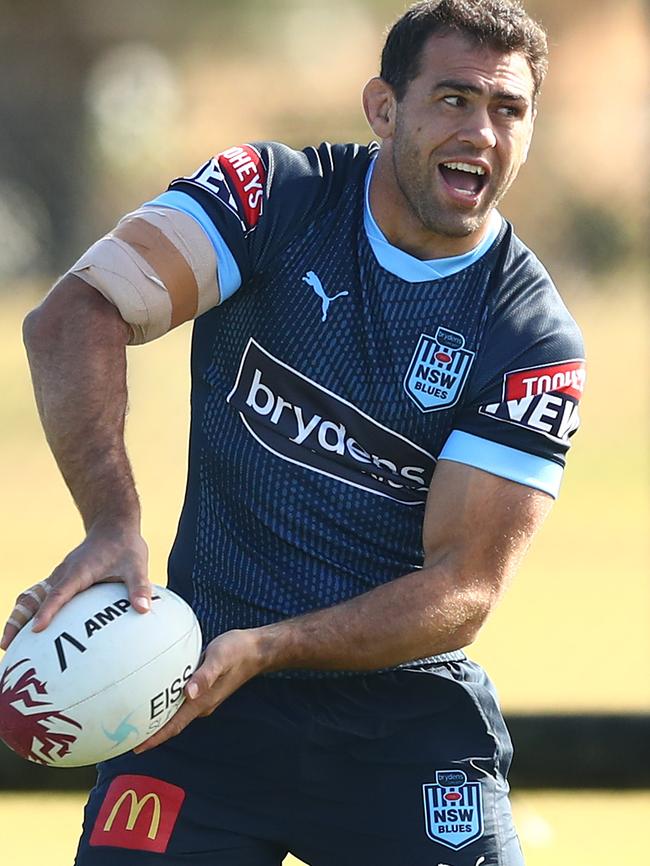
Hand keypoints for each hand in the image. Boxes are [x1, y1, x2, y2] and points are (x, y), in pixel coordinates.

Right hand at [1, 522, 148, 650]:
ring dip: (18, 617)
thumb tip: (144, 609)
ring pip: (31, 597)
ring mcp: (59, 577)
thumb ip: (140, 586)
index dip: (48, 611)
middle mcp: (63, 574)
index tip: (37, 630)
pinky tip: (30, 632)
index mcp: (79, 571)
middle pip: (34, 598)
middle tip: (6, 645)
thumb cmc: (125, 545)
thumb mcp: (137, 564)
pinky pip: (39, 597)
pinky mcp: (61, 580)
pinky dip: (29, 612)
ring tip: (8, 644)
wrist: (112, 525)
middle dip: (17, 620)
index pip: (60, 594)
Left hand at [134, 628, 265, 752]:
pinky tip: (155, 695)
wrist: (256, 649)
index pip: (173, 726)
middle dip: (149, 733)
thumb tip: (189, 693)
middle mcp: (200, 704)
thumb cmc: (236, 651)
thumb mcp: (220, 658)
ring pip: (174, 713)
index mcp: (202, 702)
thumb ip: (205, 675)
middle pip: (171, 724)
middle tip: (124, 736)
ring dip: (156, 719)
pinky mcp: (202, 688)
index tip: (134, 747)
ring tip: (133, 720)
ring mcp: (202, 697)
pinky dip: (165, 703)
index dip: (154, 738)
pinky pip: (179, 701)